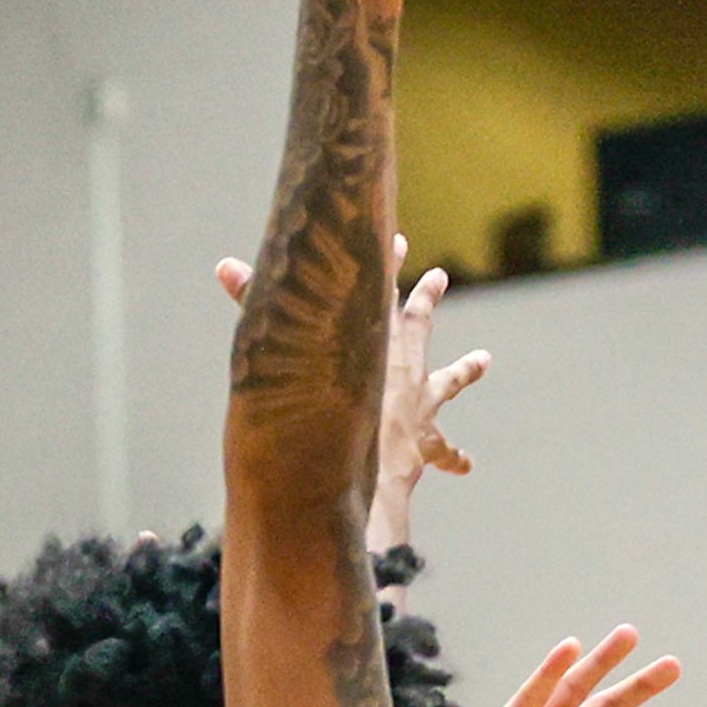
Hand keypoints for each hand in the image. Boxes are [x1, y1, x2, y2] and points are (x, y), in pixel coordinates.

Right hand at [217, 237, 487, 551]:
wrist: (369, 469)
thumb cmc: (328, 414)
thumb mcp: (285, 357)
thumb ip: (252, 306)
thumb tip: (222, 265)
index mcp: (378, 346)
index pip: (383, 294)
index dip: (387, 263)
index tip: (396, 237)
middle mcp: (407, 370)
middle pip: (419, 325)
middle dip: (426, 298)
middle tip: (439, 276)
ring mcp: (422, 406)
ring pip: (448, 383)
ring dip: (465, 370)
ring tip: (484, 360)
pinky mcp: (427, 444)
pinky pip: (445, 450)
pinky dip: (455, 456)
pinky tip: (467, 464)